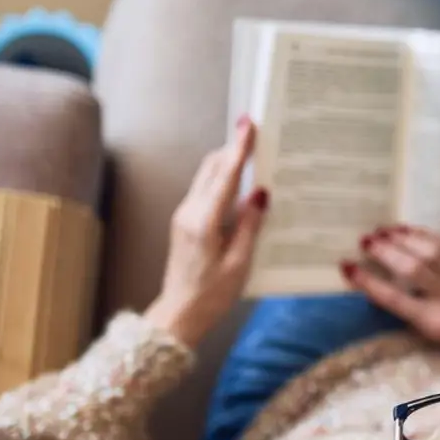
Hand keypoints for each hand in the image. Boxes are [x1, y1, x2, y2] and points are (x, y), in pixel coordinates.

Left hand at [145, 117, 268, 347]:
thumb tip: (261, 193)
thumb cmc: (212, 295)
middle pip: (211, 168)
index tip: (249, 125)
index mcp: (204, 221)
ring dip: (226, 161)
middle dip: (232, 147)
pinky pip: (205, 190)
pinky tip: (239, 181)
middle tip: (254, 131)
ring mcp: (184, 215)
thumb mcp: (239, 264)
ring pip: (206, 176)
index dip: (238, 148)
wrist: (178, 315)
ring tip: (250, 150)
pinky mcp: (185, 222)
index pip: (224, 176)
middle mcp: (189, 211)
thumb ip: (249, 226)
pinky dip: (222, 178)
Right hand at [342, 226, 439, 355]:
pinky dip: (424, 236)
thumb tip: (381, 289)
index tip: (348, 267)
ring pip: (428, 251)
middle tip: (365, 241)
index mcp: (436, 323)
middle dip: (384, 252)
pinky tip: (407, 231)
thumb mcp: (439, 337)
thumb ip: (413, 313)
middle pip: (410, 268)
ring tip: (382, 231)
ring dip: (401, 238)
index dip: (368, 282)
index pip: (393, 299)